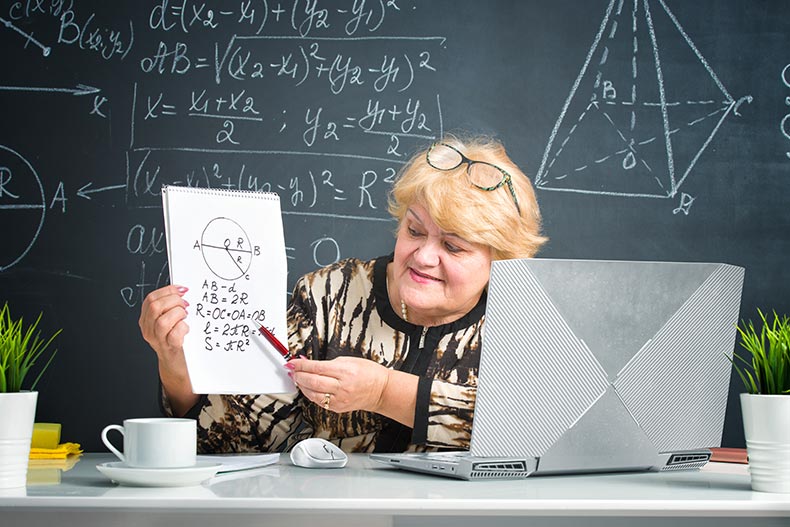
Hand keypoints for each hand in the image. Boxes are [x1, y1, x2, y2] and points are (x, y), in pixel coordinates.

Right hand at [139, 285, 195, 412]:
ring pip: (162, 321)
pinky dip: (183, 328)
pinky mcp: (169, 348)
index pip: (151, 299)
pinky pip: (174, 335)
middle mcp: (148, 329)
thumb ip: (170, 307)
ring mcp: (157, 340)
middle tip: (185, 305)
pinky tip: (186, 329)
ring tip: (185, 317)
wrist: (176, 365)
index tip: (182, 290)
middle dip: (174, 301)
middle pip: (155, 306)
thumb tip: (182, 291)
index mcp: (146, 319)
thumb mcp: (168, 321)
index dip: (168, 291)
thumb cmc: (175, 339)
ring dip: (178, 314)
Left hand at [286, 357, 390, 413]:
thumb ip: (328, 363)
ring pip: (312, 394)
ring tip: (297, 379)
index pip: (317, 368)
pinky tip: (307, 388)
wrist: (381, 390)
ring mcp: (339, 399)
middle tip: (292, 370)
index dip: (301, 365)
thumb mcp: (349, 360)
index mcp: (345, 371)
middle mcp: (342, 387)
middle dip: (298, 375)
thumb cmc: (369, 373)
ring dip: (302, 386)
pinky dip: (310, 394)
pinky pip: (318, 401)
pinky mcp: (337, 408)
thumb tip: (310, 364)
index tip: (293, 362)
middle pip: (312, 381)